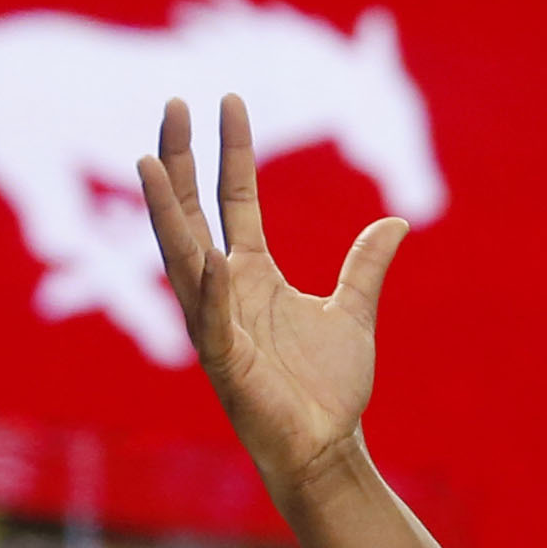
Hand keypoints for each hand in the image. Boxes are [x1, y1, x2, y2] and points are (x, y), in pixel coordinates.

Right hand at [137, 93, 408, 508]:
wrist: (326, 447)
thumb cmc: (328, 387)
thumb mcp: (352, 312)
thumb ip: (365, 266)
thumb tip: (396, 223)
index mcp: (251, 275)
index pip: (234, 199)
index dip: (231, 151)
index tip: (228, 100)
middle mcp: (225, 291)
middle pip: (193, 214)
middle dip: (182, 161)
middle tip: (173, 103)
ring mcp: (218, 325)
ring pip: (182, 259)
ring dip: (167, 212)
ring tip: (150, 162)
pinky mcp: (227, 364)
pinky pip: (212, 321)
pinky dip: (209, 290)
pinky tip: (205, 255)